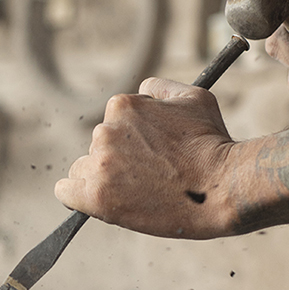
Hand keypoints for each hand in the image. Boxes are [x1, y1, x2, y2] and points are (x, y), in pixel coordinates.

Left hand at [55, 78, 235, 237]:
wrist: (223, 187)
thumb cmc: (213, 144)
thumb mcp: (193, 97)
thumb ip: (161, 88)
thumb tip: (143, 88)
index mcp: (122, 106)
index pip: (112, 123)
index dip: (131, 142)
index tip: (148, 156)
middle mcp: (105, 132)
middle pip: (98, 148)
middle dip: (118, 161)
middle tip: (148, 177)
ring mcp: (99, 165)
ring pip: (83, 171)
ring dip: (102, 180)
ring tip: (135, 192)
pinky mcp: (97, 197)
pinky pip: (66, 192)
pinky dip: (77, 196)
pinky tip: (97, 201)